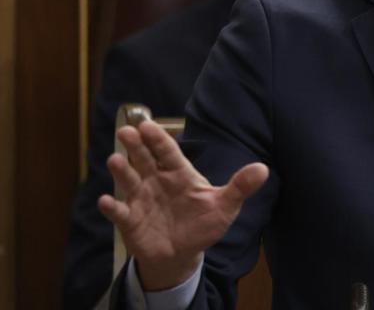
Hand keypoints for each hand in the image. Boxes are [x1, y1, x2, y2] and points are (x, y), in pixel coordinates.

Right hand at [98, 120, 268, 290]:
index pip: (168, 151)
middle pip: (145, 159)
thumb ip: (240, 187)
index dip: (158, 139)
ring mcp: (142, 199)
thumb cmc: (203, 223)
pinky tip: (106, 201)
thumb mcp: (225, 205)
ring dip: (122, 171)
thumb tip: (263, 169)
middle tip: (127, 131)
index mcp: (179, 173)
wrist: (184, 253)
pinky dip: (113, 207)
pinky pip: (120, 212)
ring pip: (130, 181)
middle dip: (135, 146)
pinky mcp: (131, 221)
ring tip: (114, 159)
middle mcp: (157, 181)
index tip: (148, 125)